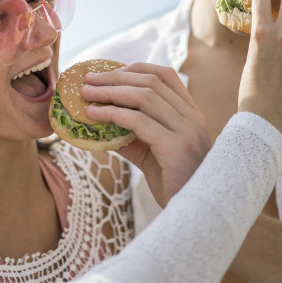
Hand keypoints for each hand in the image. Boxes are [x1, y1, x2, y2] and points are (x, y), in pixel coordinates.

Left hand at [80, 63, 209, 205]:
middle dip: (115, 77)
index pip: (166, 75)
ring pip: (144, 97)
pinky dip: (113, 114)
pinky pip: (139, 122)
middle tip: (88, 81)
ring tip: (86, 95)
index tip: (107, 72)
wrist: (195, 214)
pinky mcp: (176, 148)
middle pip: (150, 83)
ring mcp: (187, 132)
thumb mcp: (151, 153)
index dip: (134, 69)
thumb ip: (131, 135)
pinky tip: (94, 116)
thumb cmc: (173, 183)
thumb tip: (98, 123)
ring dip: (110, 92)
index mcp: (191, 114)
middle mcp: (192, 118)